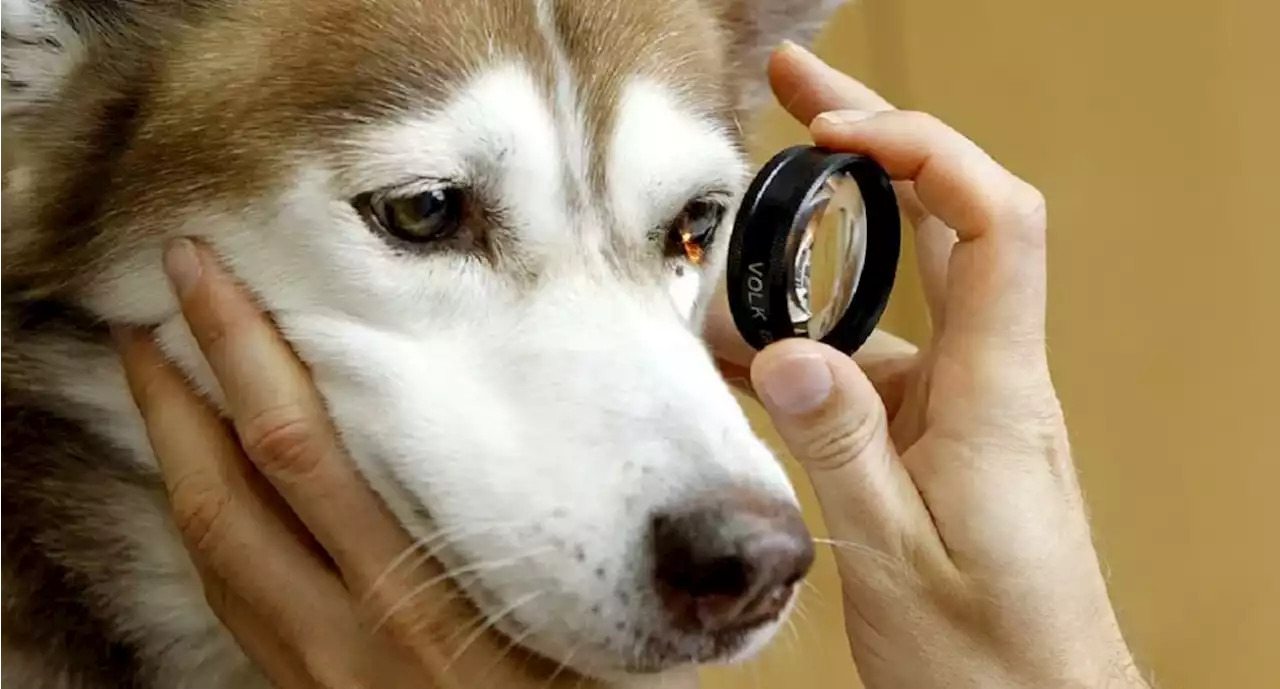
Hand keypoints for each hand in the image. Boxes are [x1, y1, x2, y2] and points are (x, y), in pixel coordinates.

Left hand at [114, 241, 696, 688]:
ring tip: (153, 366)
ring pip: (210, 539)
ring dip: (172, 443)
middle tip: (157, 291)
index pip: (305, 457)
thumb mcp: (584, 636)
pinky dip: (201, 516)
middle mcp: (345, 630)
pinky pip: (225, 594)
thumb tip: (592, 454)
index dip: (249, 362)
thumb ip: (570, 552)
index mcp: (419, 601)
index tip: (220, 283)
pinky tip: (201, 475)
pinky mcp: (299, 687)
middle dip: (185, 381)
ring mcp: (309, 665)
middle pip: (235, 486)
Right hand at [730, 43, 1149, 688]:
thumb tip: (783, 351)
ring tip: (737, 238)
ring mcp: (962, 404)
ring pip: (899, 292)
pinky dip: (809, 344)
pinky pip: (871, 363)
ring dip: (822, 252)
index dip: (920, 151)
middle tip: (793, 94)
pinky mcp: (936, 435)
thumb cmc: (989, 656)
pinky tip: (743, 355)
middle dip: (872, 145)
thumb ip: (840, 447)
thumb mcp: (895, 555)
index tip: (833, 128)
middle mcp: (989, 381)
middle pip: (946, 221)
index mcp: (994, 395)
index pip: (989, 223)